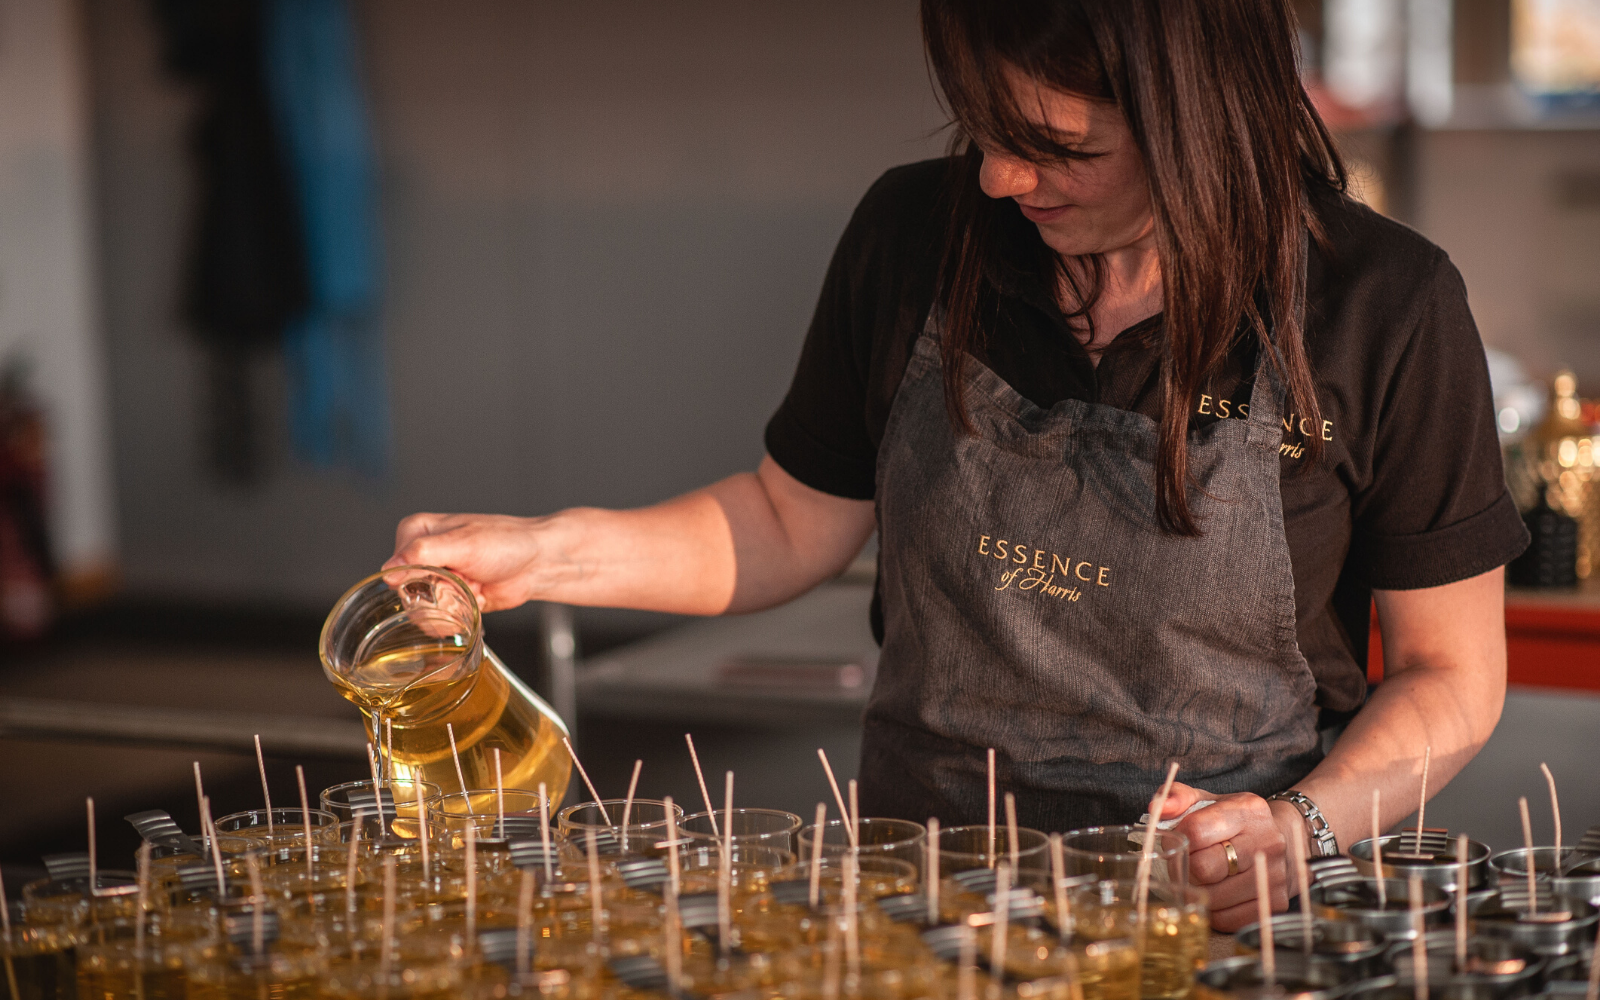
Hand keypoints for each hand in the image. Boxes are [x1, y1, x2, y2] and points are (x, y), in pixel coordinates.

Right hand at [383, 512, 552, 611]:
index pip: (395, 567)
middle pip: (406, 592)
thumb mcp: (464, 543)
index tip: (448, 573)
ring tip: (472, 589)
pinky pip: (434, 621)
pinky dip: (454, 618)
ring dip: (450, 607)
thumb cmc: (507, 542)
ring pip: (419, 610)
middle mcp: (420, 555)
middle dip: (438, 595)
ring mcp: (433, 579)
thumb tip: (389, 570)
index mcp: (416, 531)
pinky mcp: (446, 599)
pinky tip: (474, 602)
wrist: (536, 562)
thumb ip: (424, 554)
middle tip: (465, 581)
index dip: (421, 578)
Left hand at [1162, 782, 1297, 931]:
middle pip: (1204, 868)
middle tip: (1187, 864)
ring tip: (1201, 879)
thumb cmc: (1234, 821)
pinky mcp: (1276, 903)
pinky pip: (1228, 920)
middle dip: (1187, 868)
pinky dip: (1213, 912)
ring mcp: (1275, 874)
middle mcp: (1267, 841)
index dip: (1177, 840)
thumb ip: (1178, 797)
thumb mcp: (1207, 800)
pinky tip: (1215, 895)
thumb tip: (1157, 809)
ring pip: (1214, 898)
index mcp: (1247, 810)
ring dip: (1198, 892)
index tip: (1178, 842)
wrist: (1283, 838)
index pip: (1196, 831)